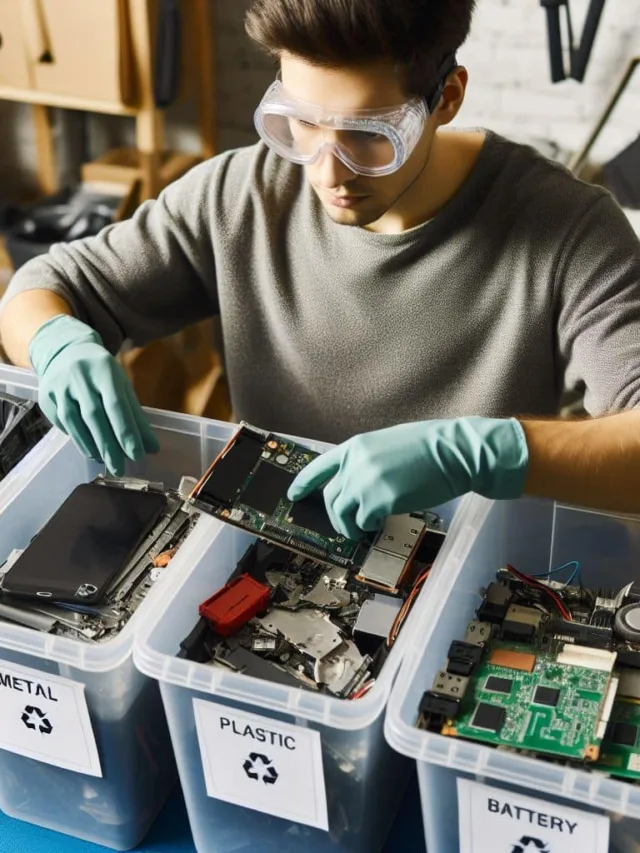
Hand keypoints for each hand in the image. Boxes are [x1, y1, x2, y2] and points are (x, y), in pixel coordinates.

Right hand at [29, 315, 158, 475]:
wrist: (65, 350)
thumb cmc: (100, 372)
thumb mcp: (121, 385)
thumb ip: (136, 416)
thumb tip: (151, 447)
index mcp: (104, 369)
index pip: (117, 405)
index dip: (126, 432)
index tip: (137, 454)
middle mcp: (79, 377)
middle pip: (95, 416)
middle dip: (109, 445)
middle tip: (120, 468)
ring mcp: (59, 387)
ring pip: (75, 423)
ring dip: (92, 446)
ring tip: (106, 461)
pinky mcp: (46, 397)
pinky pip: (63, 424)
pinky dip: (78, 439)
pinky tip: (90, 450)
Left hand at [287, 417, 527, 539]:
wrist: (455, 451)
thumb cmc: (431, 447)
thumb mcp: (388, 444)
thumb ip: (368, 461)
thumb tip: (358, 483)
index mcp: (356, 446)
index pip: (318, 467)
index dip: (303, 483)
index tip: (293, 495)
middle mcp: (355, 463)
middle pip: (330, 497)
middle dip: (335, 517)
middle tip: (347, 526)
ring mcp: (365, 482)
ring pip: (342, 514)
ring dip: (350, 526)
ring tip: (363, 530)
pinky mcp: (379, 500)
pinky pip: (364, 522)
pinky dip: (369, 526)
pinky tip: (382, 521)